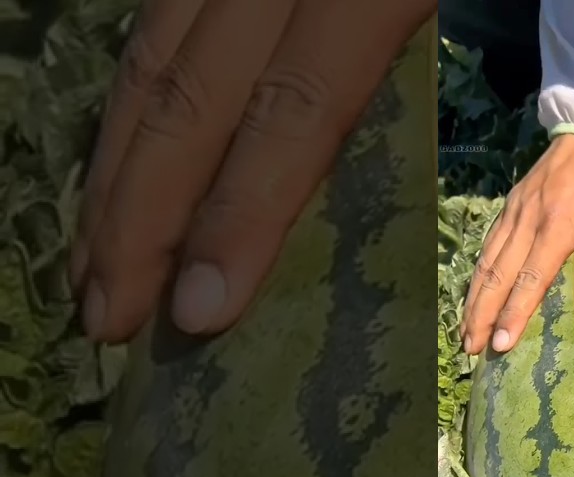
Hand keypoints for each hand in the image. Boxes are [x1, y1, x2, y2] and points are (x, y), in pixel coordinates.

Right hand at [70, 0, 437, 341]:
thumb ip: (449, 60)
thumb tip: (378, 165)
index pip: (290, 109)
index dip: (238, 213)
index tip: (199, 307)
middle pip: (189, 93)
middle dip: (137, 215)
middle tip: (109, 320)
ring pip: (150, 57)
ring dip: (113, 171)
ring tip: (92, 270)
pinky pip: (159, 25)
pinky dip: (131, 107)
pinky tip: (119, 171)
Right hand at [462, 134, 573, 354]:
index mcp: (557, 228)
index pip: (530, 279)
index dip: (514, 312)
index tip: (501, 342)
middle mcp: (527, 222)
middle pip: (498, 276)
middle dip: (482, 315)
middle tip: (472, 348)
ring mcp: (513, 214)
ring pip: (486, 263)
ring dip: (474, 300)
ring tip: (466, 332)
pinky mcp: (508, 208)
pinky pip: (488, 247)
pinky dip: (478, 275)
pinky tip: (472, 297)